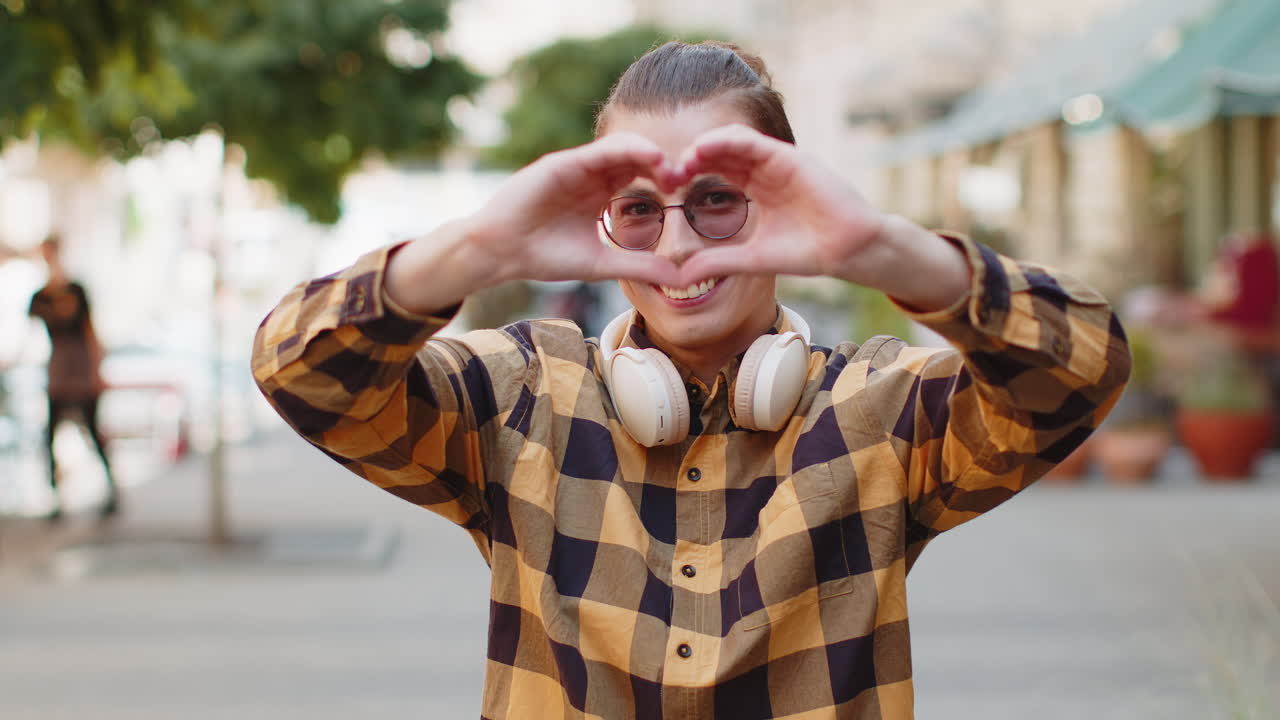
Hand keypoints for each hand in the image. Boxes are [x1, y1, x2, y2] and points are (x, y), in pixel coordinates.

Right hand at [387, 133, 683, 314]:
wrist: (501, 252)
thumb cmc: (545, 257)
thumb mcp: (602, 264)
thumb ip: (638, 267)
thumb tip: (680, 280)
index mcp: (601, 194)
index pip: (642, 179)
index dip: (667, 183)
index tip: (689, 196)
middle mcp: (592, 175)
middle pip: (638, 160)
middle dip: (665, 166)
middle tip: (689, 178)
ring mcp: (578, 166)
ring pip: (622, 149)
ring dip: (651, 155)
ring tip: (674, 168)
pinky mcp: (563, 162)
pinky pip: (601, 150)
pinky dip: (627, 150)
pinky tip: (650, 158)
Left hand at [663, 124, 887, 285]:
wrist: (847, 249)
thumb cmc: (808, 252)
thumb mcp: (753, 258)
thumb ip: (719, 262)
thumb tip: (682, 278)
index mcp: (757, 188)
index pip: (717, 172)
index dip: (690, 176)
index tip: (666, 189)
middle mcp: (765, 170)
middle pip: (720, 154)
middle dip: (691, 160)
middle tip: (665, 174)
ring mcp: (776, 160)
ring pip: (732, 141)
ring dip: (704, 147)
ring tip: (681, 162)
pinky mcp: (788, 156)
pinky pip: (751, 140)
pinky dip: (725, 141)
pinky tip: (703, 150)